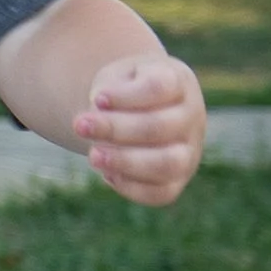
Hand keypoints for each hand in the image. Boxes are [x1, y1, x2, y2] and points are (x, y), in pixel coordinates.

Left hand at [73, 50, 204, 203]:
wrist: (138, 107)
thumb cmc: (126, 88)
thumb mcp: (115, 78)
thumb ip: (108, 93)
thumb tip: (98, 113)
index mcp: (178, 82)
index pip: (159, 87)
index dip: (125, 96)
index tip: (98, 99)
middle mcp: (191, 117)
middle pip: (159, 127)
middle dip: (115, 129)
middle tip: (79, 126)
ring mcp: (189, 151)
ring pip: (167, 164)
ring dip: (125, 162)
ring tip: (93, 155)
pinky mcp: (177, 180)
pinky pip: (161, 193)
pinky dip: (131, 187)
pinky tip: (107, 174)